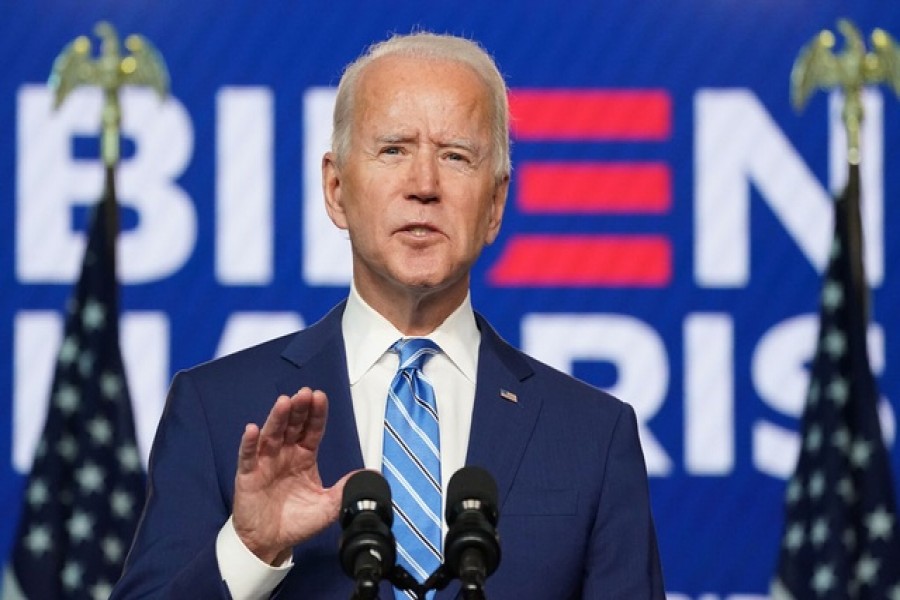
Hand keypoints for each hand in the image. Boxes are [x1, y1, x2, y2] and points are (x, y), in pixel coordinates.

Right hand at [231, 387, 352, 563]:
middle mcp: (285, 454)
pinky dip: (249, 443)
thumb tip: (371, 475)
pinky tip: (252, 430)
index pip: (312, 430)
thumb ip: (346, 489)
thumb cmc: (296, 522)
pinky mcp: (248, 475)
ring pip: (271, 434)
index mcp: (304, 457)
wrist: (270, 543)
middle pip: (292, 426)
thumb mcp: (328, 507)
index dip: (316, 414)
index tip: (320, 397)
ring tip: (284, 402)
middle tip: (305, 394)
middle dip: (299, 409)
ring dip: (277, 418)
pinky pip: (248, 456)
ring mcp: (266, 462)